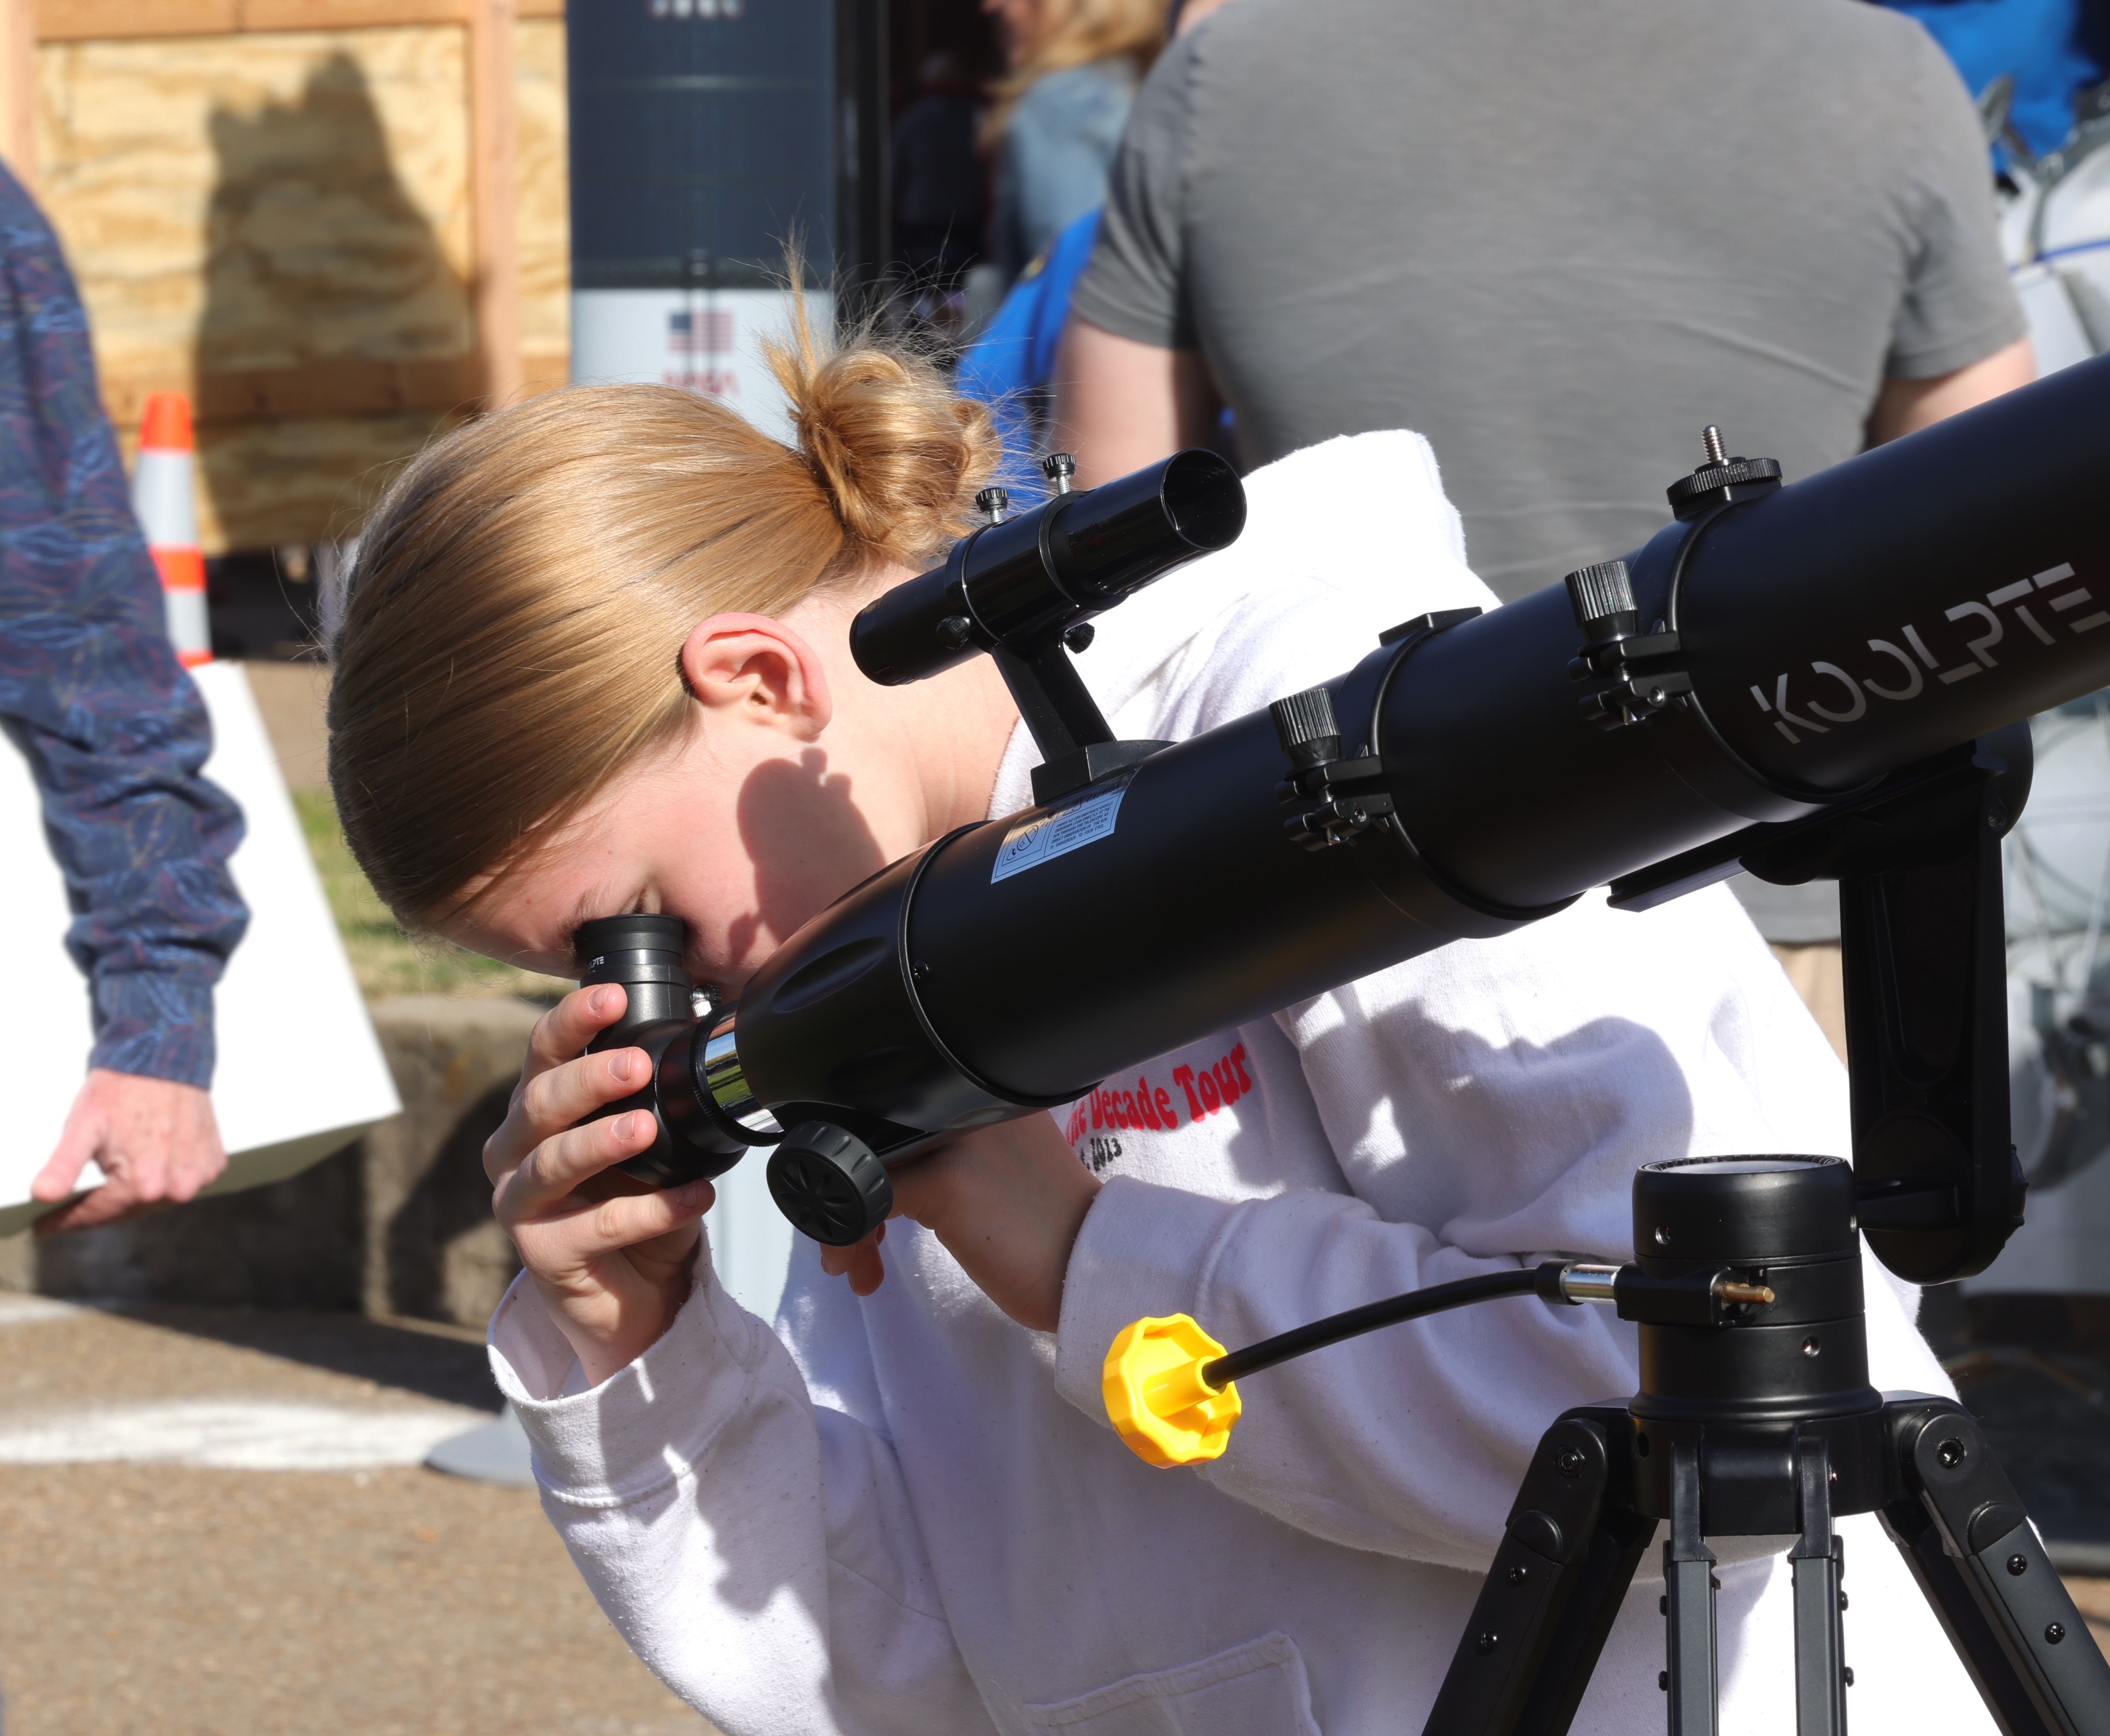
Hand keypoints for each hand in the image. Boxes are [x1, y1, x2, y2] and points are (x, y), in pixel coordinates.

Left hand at [31, 1069, 227, 1234]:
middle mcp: (177, 1186)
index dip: (65, 1220)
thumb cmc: (121, 1090)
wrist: (165, 1058)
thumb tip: (43, 1194)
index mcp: (143, 1183)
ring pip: (155, 1199)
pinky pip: (182, 1182)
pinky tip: (153, 1155)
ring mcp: (200, 1175)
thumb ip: (62, 1166)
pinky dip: (164, 1175)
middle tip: (80, 1192)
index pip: (96, 1214)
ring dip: (136, 1189)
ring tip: (123, 1163)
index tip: (44, 1225)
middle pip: (127, 1209)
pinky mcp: (213, 1163)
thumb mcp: (82, 1127)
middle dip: (101, 1202)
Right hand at [485, 984, 716, 1385]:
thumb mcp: (651, 1140)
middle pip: (539, 1103)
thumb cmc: (636, 1201)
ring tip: (646, 1129)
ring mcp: (521, 1205)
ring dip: (601, 1141)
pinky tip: (696, 1197)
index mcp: (537, 1109)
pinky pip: (597, 1228)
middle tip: (636, 1065)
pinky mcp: (542, 1256)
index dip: (571, 1022)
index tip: (614, 997)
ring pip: (552, 1163)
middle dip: (587, 1079)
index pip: (542, 1053)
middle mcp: (515, 1151)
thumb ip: (656, 1093)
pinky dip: (651, 1210)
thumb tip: (707, 1029)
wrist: (637, 1293)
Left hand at [821, 1112, 1099, 1332]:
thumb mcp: (1001, 1165)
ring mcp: (956, 1139)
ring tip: (855, 1262)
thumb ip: (954, 1147)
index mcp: (982, 1088)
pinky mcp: (945, 1182)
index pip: (898, 1111)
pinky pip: (867, 1200)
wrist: (1090, 1267)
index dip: (870, 1157)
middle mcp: (967, 1099)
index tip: (868, 1204)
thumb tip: (882, 1165)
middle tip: (860, 1239)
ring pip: (863, 1165)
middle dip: (850, 1189)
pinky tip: (858, 1267)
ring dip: (844, 1218)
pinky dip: (849, 1235)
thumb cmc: (1049, 1227)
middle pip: (873, 1134)